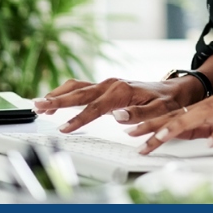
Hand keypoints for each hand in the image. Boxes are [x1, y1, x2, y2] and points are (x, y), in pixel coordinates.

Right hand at [32, 77, 197, 133]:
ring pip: (77, 87)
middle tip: (38, 106)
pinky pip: (82, 88)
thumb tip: (119, 116)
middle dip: (58, 100)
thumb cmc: (167, 100)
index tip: (64, 128)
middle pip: (80, 93)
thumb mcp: (160, 109)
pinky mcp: (106, 87)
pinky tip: (55, 100)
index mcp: (122, 91)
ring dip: (58, 95)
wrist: (173, 89)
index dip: (78, 119)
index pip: (95, 107)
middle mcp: (112, 84)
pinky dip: (66, 93)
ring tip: (39, 104)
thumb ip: (140, 114)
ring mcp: (108, 84)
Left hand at [129, 95, 212, 157]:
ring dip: (178, 126)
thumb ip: (198, 129)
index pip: (176, 115)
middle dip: (157, 125)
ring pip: (200, 116)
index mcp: (210, 106)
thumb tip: (174, 133)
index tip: (134, 131)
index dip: (153, 123)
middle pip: (182, 114)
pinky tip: (210, 142)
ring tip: (162, 137)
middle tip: (137, 135)